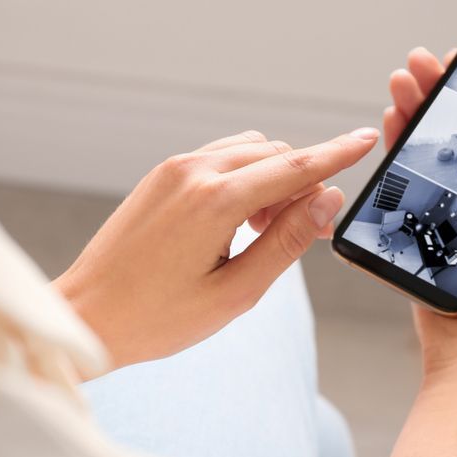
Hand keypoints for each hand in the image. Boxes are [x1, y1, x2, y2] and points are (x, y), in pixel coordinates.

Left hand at [54, 128, 379, 369]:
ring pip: (247, 151)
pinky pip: (218, 158)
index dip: (337, 154)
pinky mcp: (160, 176)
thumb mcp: (235, 292)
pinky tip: (238, 220)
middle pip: (274, 155)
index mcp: (215, 201)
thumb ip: (286, 242)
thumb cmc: (157, 317)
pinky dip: (242, 177)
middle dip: (303, 183)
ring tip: (267, 231)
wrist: (88, 315)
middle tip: (310, 232)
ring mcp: (172, 170)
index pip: (294, 166)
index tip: (368, 139)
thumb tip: (328, 201)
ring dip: (271, 178)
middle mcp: (193, 172)